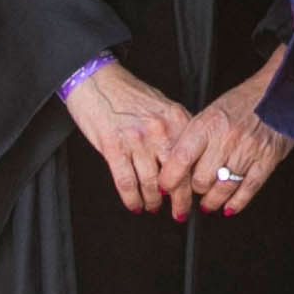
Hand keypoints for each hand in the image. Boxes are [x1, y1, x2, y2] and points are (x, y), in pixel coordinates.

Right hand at [63, 62, 191, 213]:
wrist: (96, 80)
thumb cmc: (129, 94)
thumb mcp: (164, 106)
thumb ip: (178, 130)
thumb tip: (191, 159)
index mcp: (176, 120)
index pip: (194, 160)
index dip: (196, 182)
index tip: (197, 195)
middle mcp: (160, 131)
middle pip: (177, 177)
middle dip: (180, 201)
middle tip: (180, 213)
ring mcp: (136, 140)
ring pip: (151, 183)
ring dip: (154, 201)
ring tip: (154, 208)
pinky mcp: (113, 147)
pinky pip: (126, 182)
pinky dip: (132, 199)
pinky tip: (135, 205)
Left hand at [157, 51, 293, 219]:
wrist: (278, 92)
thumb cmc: (243, 102)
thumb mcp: (211, 112)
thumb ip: (195, 137)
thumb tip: (176, 165)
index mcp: (208, 124)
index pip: (181, 159)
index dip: (170, 179)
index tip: (164, 187)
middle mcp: (226, 138)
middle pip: (201, 179)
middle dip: (194, 190)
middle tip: (193, 190)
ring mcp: (248, 150)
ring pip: (223, 188)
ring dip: (212, 201)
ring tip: (208, 204)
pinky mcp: (267, 159)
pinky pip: (249, 188)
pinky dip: (237, 202)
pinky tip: (229, 208)